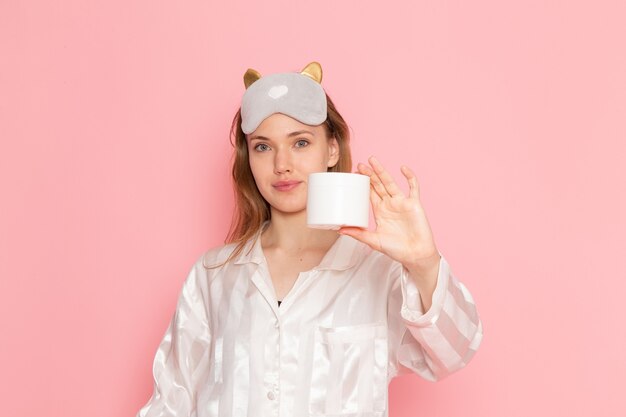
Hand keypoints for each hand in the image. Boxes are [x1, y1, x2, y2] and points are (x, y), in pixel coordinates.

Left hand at [338, 156, 440, 277]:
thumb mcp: (374, 241)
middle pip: (378, 185)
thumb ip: (358, 234)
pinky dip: (410, 177)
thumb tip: (339, 230)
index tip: (354, 174)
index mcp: (380, 211)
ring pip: (391, 183)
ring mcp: (402, 202)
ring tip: (373, 160)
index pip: (370, 193)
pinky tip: (403, 168)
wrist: (415, 255)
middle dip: (370, 174)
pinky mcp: (414, 204)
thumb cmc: (396, 250)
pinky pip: (413, 187)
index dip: (363, 183)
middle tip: (360, 165)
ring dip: (382, 171)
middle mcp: (390, 204)